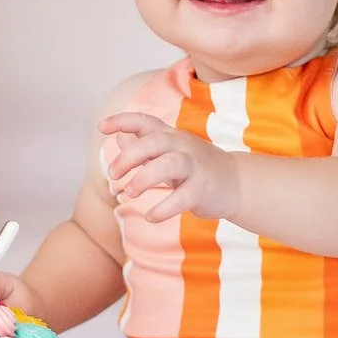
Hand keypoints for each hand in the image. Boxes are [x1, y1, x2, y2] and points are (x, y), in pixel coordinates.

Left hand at [99, 112, 238, 224]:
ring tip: (129, 193)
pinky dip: (163, 209)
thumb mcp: (169, 152)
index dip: (122, 120)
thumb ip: (144, 145)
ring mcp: (195, 166)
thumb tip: (119, 137)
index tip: (101, 126)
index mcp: (171, 136)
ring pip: (168, 164)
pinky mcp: (203, 189)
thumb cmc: (196, 168)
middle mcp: (183, 145)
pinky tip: (150, 217)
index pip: (145, 121)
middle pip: (154, 141)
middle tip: (112, 175)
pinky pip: (182, 197)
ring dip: (144, 178)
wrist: (236, 183)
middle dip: (128, 157)